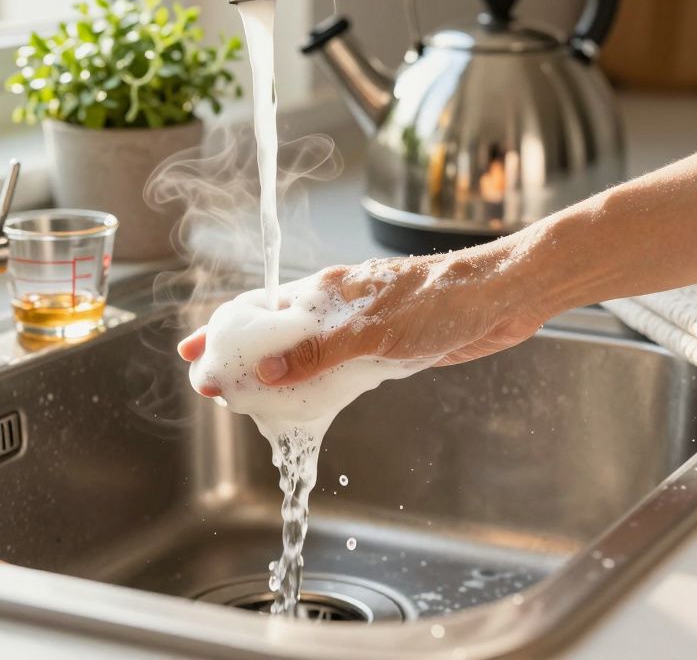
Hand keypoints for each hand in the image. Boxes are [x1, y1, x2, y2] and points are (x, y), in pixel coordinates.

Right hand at [178, 244, 554, 395]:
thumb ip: (318, 352)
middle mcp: (336, 308)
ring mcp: (360, 330)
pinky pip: (337, 372)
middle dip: (240, 360)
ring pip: (305, 356)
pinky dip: (316, 388)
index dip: (223, 333)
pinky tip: (306, 404)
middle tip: (212, 387)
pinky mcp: (385, 350)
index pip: (259, 310)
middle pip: (274, 335)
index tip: (194, 355)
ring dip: (277, 377)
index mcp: (324, 292)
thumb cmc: (441, 300)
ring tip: (249, 400)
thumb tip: (268, 371)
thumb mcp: (372, 331)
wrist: (501, 299)